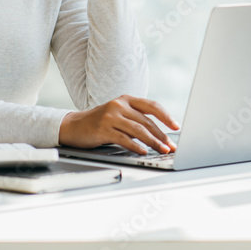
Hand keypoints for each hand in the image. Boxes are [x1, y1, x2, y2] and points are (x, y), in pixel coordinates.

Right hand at [58, 95, 180, 154]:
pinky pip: (124, 139)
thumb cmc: (100, 122)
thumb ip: (135, 118)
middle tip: (171, 146)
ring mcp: (111, 116)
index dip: (166, 116)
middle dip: (162, 135)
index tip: (176, 126)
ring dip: (153, 142)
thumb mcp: (118, 114)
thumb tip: (159, 134)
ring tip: (162, 150)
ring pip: (138, 130)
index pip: (151, 105)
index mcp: (126, 99)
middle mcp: (119, 105)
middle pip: (146, 121)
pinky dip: (136, 146)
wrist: (74, 126)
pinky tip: (143, 151)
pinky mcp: (103, 129)